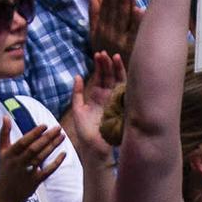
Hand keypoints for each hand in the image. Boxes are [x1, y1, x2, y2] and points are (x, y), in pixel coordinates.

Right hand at [0, 119, 67, 201]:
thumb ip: (4, 134)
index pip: (23, 142)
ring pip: (41, 158)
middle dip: (47, 138)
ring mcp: (26, 174)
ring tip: (62, 136)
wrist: (6, 196)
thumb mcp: (1, 152)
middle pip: (34, 149)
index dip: (34, 134)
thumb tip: (5, 116)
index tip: (45, 125)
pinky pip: (47, 171)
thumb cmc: (5, 170)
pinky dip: (56, 163)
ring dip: (53, 146)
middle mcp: (17, 164)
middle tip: (58, 127)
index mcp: (9, 155)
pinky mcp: (35, 182)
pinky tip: (64, 153)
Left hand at [62, 52, 124, 168]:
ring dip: (116, 68)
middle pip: (109, 76)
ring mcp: (115, 101)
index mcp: (97, 96)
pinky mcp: (121, 106)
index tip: (98, 55)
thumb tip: (78, 76)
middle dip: (107, 64)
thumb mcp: (78, 109)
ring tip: (113, 56)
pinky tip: (121, 70)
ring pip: (118, 80)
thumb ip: (77, 93)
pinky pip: (124, 90)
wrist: (94, 147)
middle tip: (103, 53)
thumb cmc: (85, 132)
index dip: (100, 66)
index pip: (100, 77)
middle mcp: (107, 96)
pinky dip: (124, 80)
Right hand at [88, 0, 143, 61]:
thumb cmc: (106, 54)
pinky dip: (138, 21)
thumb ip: (94, 15)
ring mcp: (123, 41)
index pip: (105, 8)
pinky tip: (140, 9)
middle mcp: (111, 35)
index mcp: (101, 30)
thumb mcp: (94, 36)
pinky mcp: (134, 48)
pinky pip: (136, 32)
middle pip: (114, 11)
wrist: (113, 80)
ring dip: (126, 3)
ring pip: (124, 18)